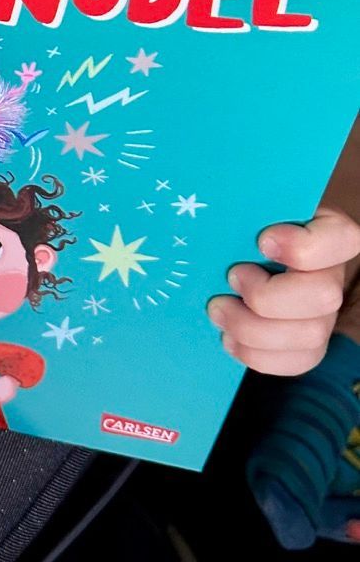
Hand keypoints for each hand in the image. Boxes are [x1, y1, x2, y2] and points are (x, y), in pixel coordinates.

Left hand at [208, 207, 359, 375]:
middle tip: (231, 277)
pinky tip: (228, 338)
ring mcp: (322, 313)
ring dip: (253, 327)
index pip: (342, 238)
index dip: (304, 246)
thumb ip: (246, 209)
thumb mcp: (243, 211)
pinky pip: (296, 362)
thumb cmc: (236, 230)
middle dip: (267, 296)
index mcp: (324, 232)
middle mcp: (330, 274)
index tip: (262, 241)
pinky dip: (256, 355)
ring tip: (219, 309)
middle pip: (323, 296)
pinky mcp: (306, 345)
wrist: (228, 263)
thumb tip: (220, 199)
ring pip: (309, 335)